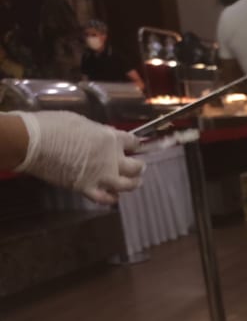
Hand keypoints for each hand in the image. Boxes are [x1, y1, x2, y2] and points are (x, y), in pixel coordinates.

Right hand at [13, 111, 144, 203]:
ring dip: (133, 184)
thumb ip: (99, 131)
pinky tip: (113, 197)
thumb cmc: (54, 125)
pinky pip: (105, 198)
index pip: (133, 142)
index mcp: (110, 138)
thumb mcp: (82, 121)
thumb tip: (106, 135)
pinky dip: (111, 198)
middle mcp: (112, 159)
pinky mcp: (87, 188)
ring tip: (134, 183)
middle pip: (136, 167)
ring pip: (127, 185)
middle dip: (139, 167)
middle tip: (139, 167)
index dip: (135, 145)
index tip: (135, 147)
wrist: (33, 141)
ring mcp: (101, 176)